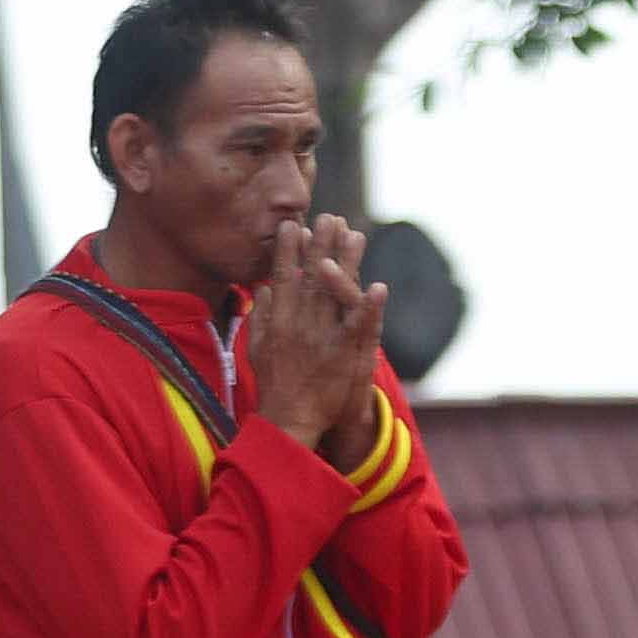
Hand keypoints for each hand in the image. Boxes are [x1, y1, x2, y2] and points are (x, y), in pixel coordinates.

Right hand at [250, 215, 387, 462]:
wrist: (288, 421)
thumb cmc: (274, 387)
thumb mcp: (257, 347)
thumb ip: (261, 317)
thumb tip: (264, 289)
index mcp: (278, 319)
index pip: (282, 276)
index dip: (288, 249)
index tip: (294, 223)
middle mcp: (298, 322)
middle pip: (311, 275)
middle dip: (320, 244)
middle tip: (330, 216)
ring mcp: (320, 337)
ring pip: (335, 293)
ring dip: (346, 262)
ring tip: (356, 235)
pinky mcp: (341, 355)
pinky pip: (357, 327)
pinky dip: (368, 308)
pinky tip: (380, 287)